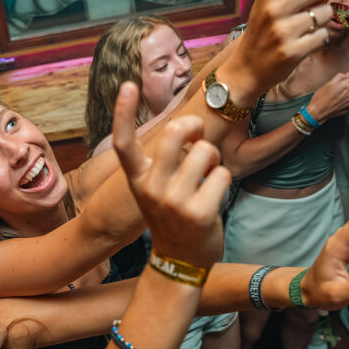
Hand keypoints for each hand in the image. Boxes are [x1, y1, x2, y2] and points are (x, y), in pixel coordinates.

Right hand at [113, 82, 228, 267]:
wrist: (180, 263)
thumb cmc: (174, 218)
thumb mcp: (156, 190)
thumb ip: (164, 161)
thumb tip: (188, 123)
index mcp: (138, 181)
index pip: (124, 143)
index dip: (124, 113)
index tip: (128, 85)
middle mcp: (151, 189)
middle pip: (175, 132)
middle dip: (195, 129)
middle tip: (199, 143)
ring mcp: (173, 202)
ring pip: (205, 151)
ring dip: (214, 160)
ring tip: (207, 180)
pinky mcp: (198, 213)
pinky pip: (222, 174)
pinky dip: (224, 181)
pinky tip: (214, 198)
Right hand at [228, 0, 335, 94]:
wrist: (246, 71)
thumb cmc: (260, 35)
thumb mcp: (265, 6)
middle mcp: (273, 9)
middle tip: (313, 4)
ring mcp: (283, 31)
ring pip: (326, 12)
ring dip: (320, 21)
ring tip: (304, 29)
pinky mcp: (293, 51)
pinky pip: (323, 35)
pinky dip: (318, 39)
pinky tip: (304, 43)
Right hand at [306, 72, 348, 122]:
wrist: (317, 112)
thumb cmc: (320, 97)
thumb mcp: (328, 83)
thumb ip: (340, 77)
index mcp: (346, 86)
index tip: (344, 81)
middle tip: (340, 89)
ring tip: (341, 96)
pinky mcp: (348, 110)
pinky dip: (348, 102)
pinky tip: (339, 103)